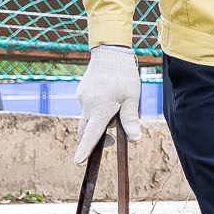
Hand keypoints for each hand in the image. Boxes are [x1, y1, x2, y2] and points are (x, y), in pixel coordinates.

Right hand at [72, 45, 140, 163]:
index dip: (85, 149)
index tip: (79, 161)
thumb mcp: (132, 97)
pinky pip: (88, 107)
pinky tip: (110, 97)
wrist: (109, 52)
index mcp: (101, 109)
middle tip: (113, 140)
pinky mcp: (81, 93)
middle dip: (95, 140)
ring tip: (118, 106)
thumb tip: (134, 140)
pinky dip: (98, 110)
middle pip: (86, 131)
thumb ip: (130, 119)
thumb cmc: (124, 74)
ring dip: (100, 121)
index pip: (92, 134)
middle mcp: (87, 105)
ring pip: (89, 118)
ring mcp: (82, 98)